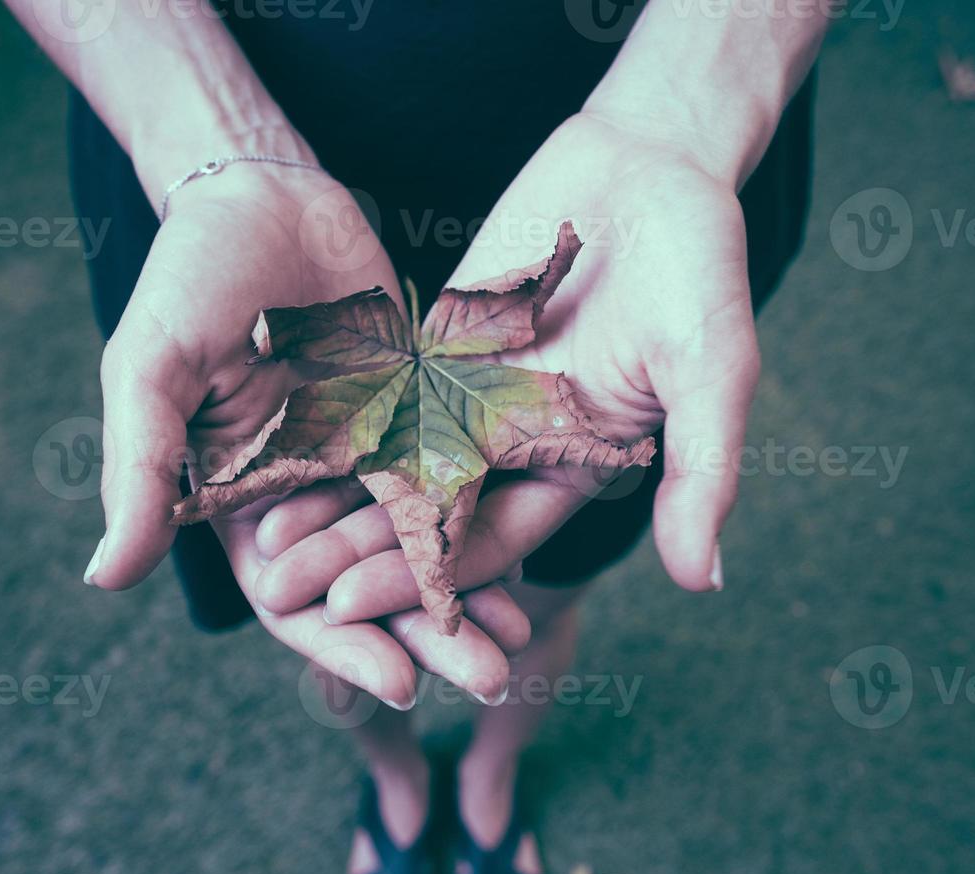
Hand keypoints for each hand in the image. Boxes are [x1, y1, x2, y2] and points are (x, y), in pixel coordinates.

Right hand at [84, 165, 524, 704]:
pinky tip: (536, 554)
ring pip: (424, 546)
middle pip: (372, 588)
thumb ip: (140, 472)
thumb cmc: (189, 279)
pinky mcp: (418, 417)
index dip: (341, 646)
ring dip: (471, 595)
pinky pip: (461, 480)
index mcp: (241, 508)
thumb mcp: (151, 372)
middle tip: (492, 678)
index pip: (294, 601)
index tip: (397, 684)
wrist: (264, 196)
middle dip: (427, 637)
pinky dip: (493, 520)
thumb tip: (104, 580)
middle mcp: (308, 497)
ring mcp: (368, 459)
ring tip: (522, 640)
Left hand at [251, 112, 760, 621]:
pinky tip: (275, 442)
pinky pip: (379, 388)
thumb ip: (700, 471)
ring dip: (334, 502)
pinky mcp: (438, 343)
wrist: (650, 165)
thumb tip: (703, 582)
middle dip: (357, 556)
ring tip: (262, 536)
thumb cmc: (698, 267)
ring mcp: (472, 393)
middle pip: (426, 520)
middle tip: (282, 590)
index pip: (488, 545)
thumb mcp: (712, 370)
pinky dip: (333, 420)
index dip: (423, 580)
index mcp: (573, 468)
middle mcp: (515, 444)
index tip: (352, 607)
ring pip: (391, 462)